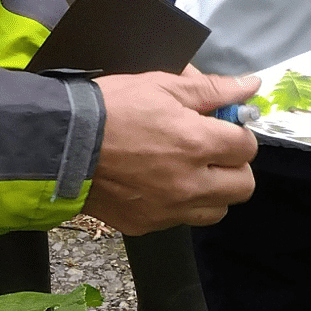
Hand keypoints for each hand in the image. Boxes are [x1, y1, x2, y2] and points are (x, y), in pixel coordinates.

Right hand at [84, 70, 258, 233]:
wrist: (60, 144)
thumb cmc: (111, 108)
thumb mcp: (162, 86)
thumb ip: (212, 89)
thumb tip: (250, 86)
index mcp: (197, 144)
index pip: (247, 148)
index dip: (238, 134)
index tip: (222, 127)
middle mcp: (189, 183)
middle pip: (242, 186)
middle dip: (233, 166)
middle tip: (212, 150)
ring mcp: (168, 209)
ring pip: (217, 210)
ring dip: (213, 191)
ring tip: (189, 170)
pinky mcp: (146, 224)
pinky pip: (181, 221)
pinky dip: (180, 205)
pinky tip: (160, 184)